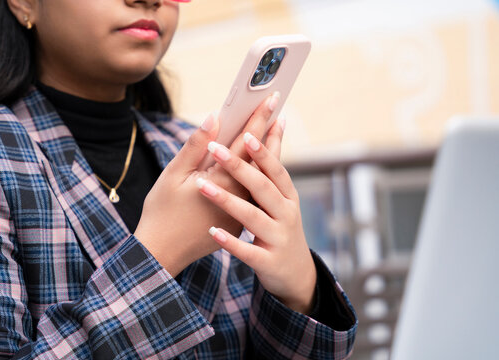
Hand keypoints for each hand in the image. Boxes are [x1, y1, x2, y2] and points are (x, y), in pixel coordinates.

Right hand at [135, 93, 280, 277]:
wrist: (163, 252)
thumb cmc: (163, 212)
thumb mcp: (173, 175)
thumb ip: (196, 146)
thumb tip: (213, 118)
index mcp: (223, 181)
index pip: (247, 143)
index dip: (259, 118)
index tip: (271, 99)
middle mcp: (239, 196)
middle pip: (261, 159)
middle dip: (270, 131)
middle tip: (279, 110)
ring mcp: (241, 212)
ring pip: (261, 177)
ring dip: (269, 152)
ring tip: (275, 131)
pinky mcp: (238, 222)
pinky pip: (254, 194)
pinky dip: (259, 174)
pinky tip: (260, 163)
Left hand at [196, 129, 316, 314]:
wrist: (296, 274)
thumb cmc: (281, 226)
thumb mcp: (283, 198)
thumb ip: (273, 166)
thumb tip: (277, 120)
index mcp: (288, 196)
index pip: (276, 170)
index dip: (263, 151)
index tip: (247, 131)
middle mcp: (287, 215)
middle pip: (263, 188)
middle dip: (239, 167)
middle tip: (216, 149)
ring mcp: (278, 238)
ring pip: (252, 216)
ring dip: (227, 200)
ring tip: (202, 186)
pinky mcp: (268, 262)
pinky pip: (247, 251)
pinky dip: (231, 242)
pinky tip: (213, 232)